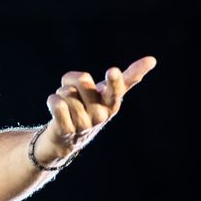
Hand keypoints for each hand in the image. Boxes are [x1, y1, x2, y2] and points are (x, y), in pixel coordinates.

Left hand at [39, 57, 157, 161]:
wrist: (65, 138)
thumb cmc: (83, 107)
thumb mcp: (98, 91)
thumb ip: (105, 79)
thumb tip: (147, 62)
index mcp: (111, 102)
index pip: (118, 88)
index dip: (115, 80)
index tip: (113, 71)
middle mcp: (101, 114)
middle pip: (82, 80)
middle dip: (72, 80)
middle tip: (73, 91)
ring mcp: (85, 124)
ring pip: (67, 92)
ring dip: (61, 94)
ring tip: (66, 105)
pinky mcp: (67, 131)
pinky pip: (57, 105)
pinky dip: (53, 101)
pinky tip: (56, 107)